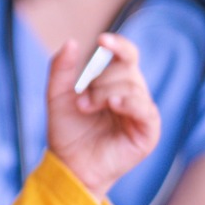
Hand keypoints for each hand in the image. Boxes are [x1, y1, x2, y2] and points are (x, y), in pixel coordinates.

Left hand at [47, 34, 160, 199]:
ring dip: (105, 94)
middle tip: (81, 101)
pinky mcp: (148, 132)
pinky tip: (115, 104)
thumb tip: (71, 42)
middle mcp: (131, 94)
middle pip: (126, 69)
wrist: (69, 164)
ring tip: (86, 108)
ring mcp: (141, 113)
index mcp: (115, 82)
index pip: (126, 55)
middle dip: (100, 81)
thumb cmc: (66, 130)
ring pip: (132, 87)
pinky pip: (146, 109)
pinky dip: (130, 103)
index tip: (102, 40)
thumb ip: (61, 69)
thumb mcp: (57, 95)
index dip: (118, 45)